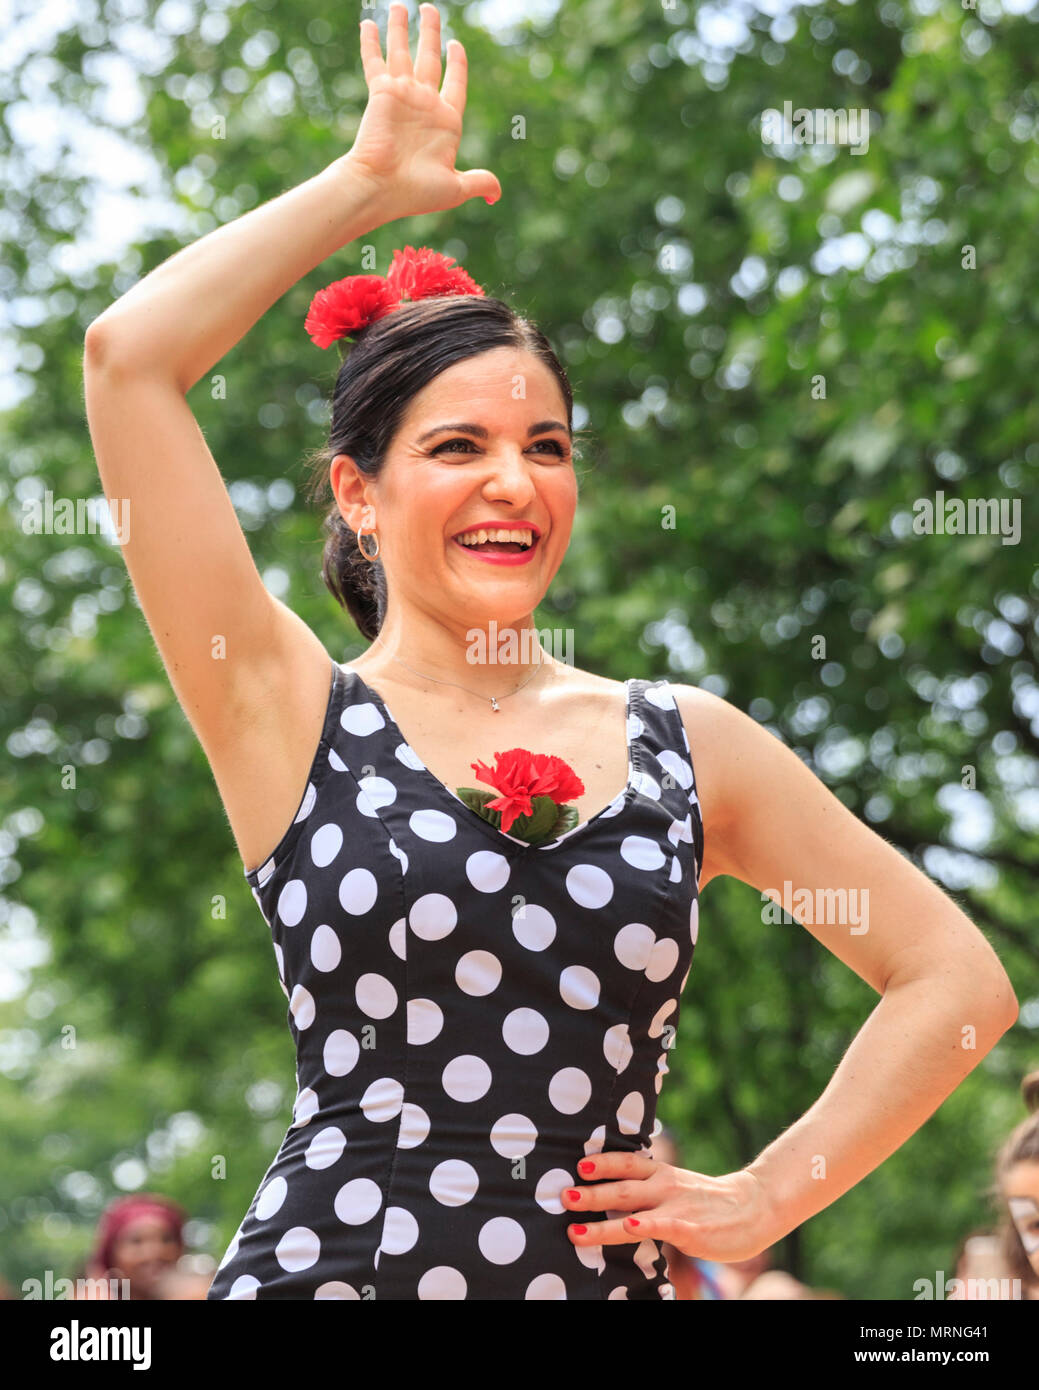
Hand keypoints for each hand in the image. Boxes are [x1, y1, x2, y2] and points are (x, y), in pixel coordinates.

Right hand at [344, 2, 500, 222]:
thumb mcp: (455, 187)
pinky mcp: (381, 92)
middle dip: (430, 33)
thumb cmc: (415, 192)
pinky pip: (375, 61)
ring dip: (401, 28)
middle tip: (430, 9)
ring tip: (401, 5)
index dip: (456, 63)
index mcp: (445, 121)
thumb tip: (496, 196)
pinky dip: (372, 42)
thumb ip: (479, 182)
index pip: (455, 83)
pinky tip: (368, 22)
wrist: (381, 189)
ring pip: (403, 52)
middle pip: (429, 58)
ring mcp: (402, 96)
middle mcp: (424, 104)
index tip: (455, 44)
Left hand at [562, 1153, 780, 1262]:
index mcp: (661, 1173)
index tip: (577, 1164)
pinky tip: (627, 1226)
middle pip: (622, 1186)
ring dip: (603, 1217)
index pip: (627, 1162)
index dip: (601, 1162)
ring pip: (633, 1209)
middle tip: (562, 1196)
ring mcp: (677, 1207)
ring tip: (575, 1226)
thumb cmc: (709, 1201)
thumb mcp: (677, 1186)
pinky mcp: (691, 1229)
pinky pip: (664, 1226)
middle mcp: (665, 1186)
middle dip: (590, 1192)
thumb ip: (648, 1189)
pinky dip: (644, 1225)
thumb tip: (611, 1193)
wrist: (755, 1207)